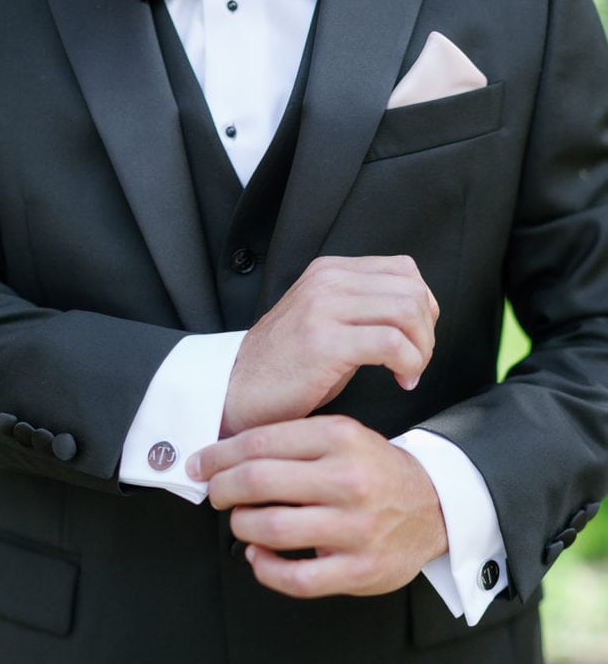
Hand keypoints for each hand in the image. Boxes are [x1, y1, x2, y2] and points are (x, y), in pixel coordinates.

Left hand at [188, 415, 447, 598]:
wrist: (435, 505)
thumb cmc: (374, 471)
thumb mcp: (342, 437)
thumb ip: (290, 442)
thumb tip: (223, 457)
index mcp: (341, 438)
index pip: (260, 443)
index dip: (217, 456)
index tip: (199, 465)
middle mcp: (349, 479)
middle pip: (258, 481)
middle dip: (221, 489)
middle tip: (215, 494)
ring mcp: (357, 527)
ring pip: (272, 528)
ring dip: (242, 526)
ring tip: (243, 522)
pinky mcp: (361, 569)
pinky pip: (296, 578)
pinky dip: (265, 569)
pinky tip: (259, 557)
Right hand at [221, 255, 438, 435]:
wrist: (237, 392)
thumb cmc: (286, 368)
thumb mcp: (326, 321)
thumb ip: (364, 308)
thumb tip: (417, 314)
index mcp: (330, 271)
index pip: (404, 271)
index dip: (424, 307)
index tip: (416, 340)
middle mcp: (328, 281)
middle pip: (412, 290)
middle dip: (427, 332)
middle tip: (416, 362)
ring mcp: (324, 308)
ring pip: (407, 312)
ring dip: (421, 349)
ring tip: (409, 372)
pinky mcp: (324, 341)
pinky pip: (391, 343)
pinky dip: (409, 364)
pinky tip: (400, 380)